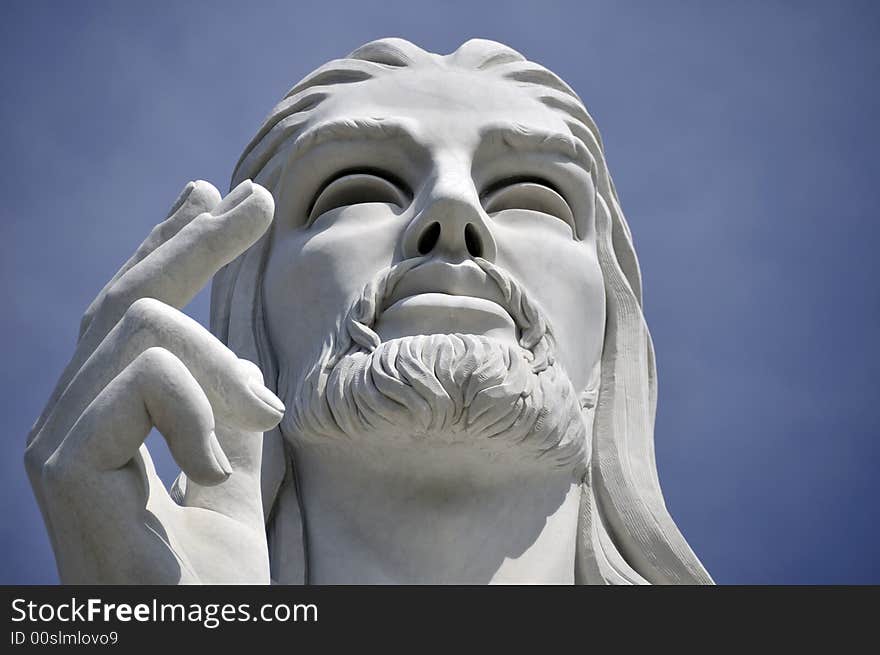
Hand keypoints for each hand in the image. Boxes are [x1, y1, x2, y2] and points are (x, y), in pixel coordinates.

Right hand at [25, 180, 282, 583]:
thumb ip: (229, 409)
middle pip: (127, 294)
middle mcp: (71, 414)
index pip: (133, 310)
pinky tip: (216, 472)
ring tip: (263, 421)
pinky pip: (145, 377)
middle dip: (195, 238)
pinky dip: (201, 413)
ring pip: (143, 324)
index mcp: (111, 412)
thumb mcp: (234, 468)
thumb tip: (238, 350)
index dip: (172, 245)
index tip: (210, 194)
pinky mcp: (63, 460)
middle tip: (259, 200)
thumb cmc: (215, 577)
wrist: (196, 638)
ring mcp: (58, 434)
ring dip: (223, 368)